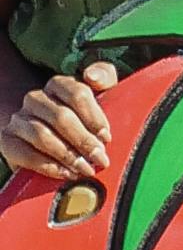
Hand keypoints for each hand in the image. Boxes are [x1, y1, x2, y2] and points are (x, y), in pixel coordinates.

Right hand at [1, 59, 118, 185]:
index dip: (94, 117)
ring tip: (85, 169)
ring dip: (67, 155)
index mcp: (58, 85)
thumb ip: (103, 76)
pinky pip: (26, 154)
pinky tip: (65, 173)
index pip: (77, 94)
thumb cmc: (79, 118)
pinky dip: (48, 166)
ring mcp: (19, 119)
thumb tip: (92, 76)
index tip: (106, 136)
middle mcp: (35, 99)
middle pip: (61, 117)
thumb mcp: (96, 95)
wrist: (44, 138)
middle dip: (84, 141)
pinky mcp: (8, 141)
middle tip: (100, 159)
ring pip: (42, 135)